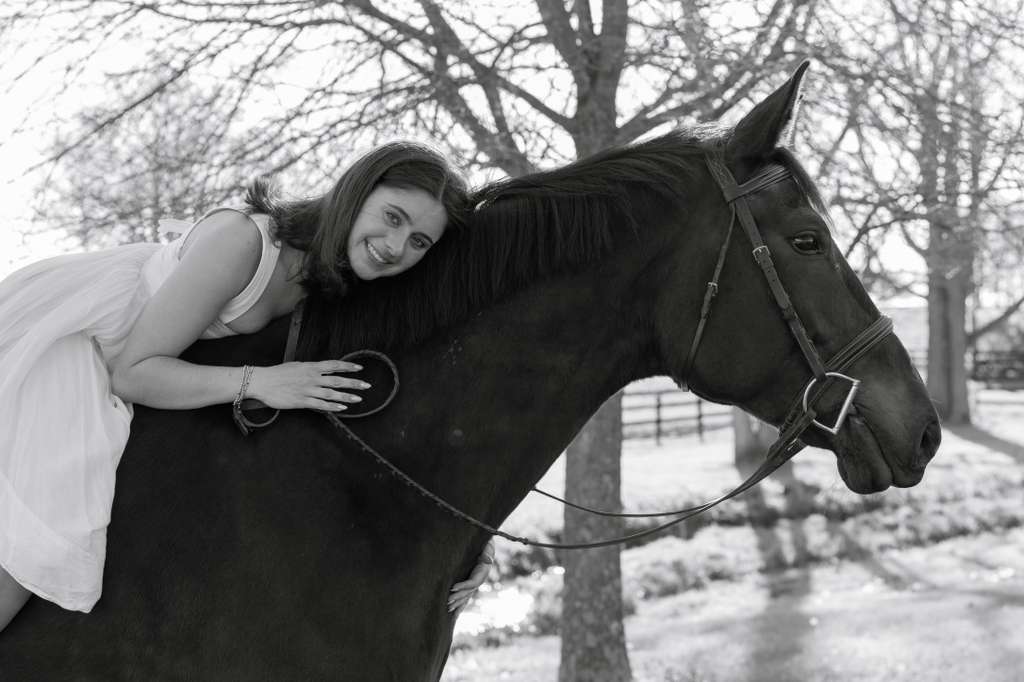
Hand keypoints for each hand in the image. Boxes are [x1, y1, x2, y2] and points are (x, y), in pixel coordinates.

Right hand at [246, 360, 369, 410]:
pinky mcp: (302, 401)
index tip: (360, 368)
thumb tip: (323, 370)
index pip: (333, 365)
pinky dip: (333, 406)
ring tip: (358, 398)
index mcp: (311, 367)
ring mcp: (308, 390)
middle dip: (353, 383)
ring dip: (346, 396)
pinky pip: (321, 404)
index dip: (348, 366)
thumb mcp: (297, 366)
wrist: (262, 381)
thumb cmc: (278, 373)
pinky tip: (342, 408)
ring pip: (331, 393)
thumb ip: (311, 369)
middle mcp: (312, 378)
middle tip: (366, 385)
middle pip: (337, 380)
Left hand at [448, 538, 494, 615]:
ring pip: (466, 596)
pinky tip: (454, 610)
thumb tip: (488, 560)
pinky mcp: (470, 583)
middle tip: (447, 602)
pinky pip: (465, 595)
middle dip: (458, 598)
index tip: (452, 588)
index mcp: (482, 573)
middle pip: (468, 592)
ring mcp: (475, 583)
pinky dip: (460, 604)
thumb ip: (487, 553)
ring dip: (458, 603)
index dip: (463, 586)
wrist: (486, 547)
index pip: (472, 582)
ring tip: (448, 609)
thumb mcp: (487, 547)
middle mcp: (479, 580)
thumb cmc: (485, 545)